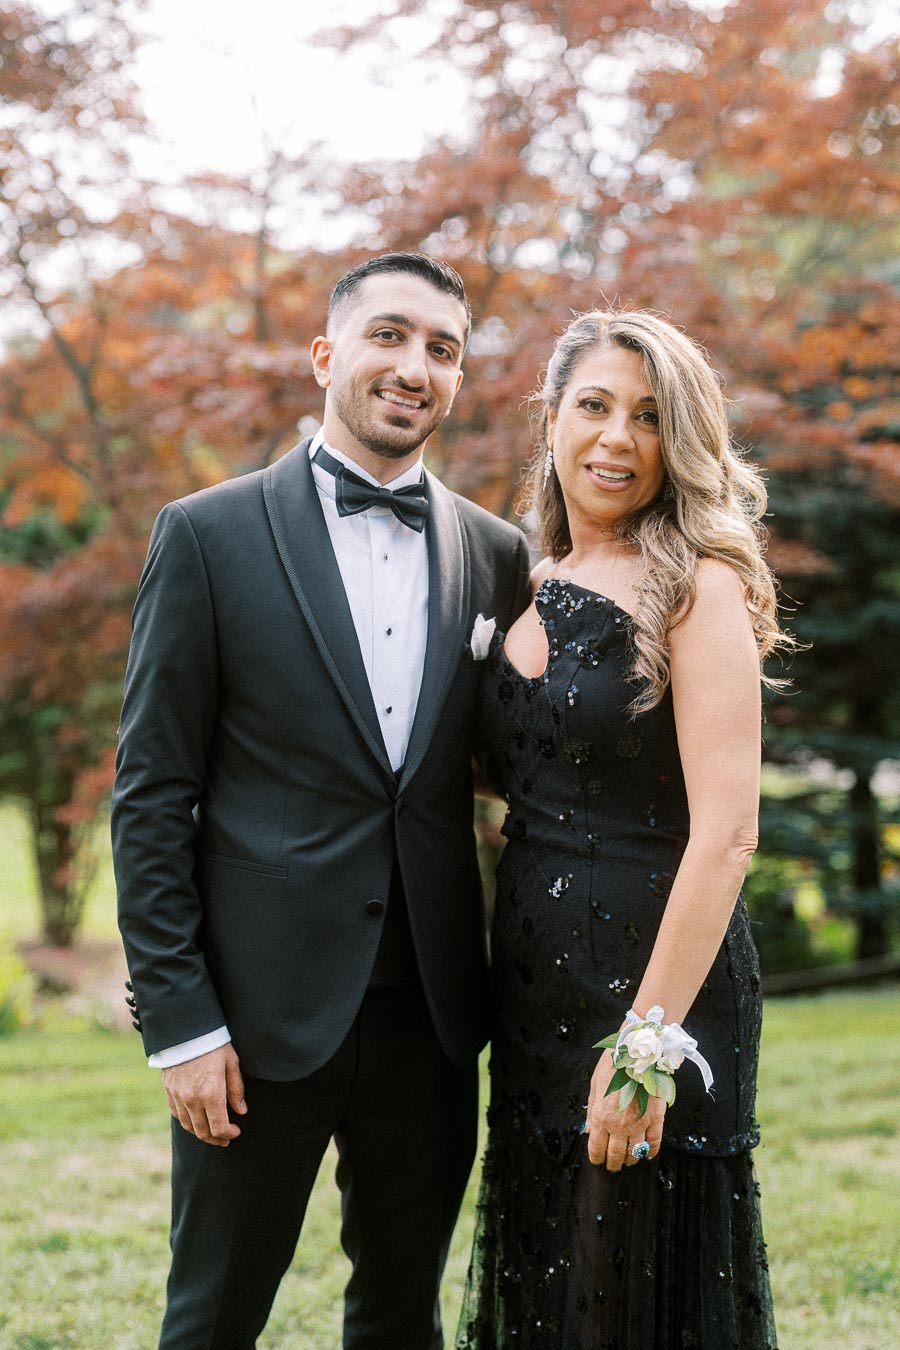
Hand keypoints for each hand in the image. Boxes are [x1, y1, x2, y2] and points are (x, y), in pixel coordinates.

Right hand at [161, 1043, 246, 1146]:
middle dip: (216, 1139)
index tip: (236, 1131)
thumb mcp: (231, 1063)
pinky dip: (188, 1121)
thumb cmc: (213, 1044)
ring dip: (201, 1133)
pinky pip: (177, 1114)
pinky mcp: (169, 1091)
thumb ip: (236, 1089)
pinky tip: (197, 1119)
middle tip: (226, 1138)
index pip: (219, 1127)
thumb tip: (241, 1111)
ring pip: (189, 1126)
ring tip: (212, 1132)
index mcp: (211, 1093)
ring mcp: (178, 1097)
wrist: (185, 1030)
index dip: (229, 1134)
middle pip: (203, 1132)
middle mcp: (192, 1099)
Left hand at [585, 1050, 665, 1171]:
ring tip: (628, 1162)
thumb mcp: (594, 1086)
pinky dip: (651, 1152)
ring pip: (634, 1152)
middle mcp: (619, 1124)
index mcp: (601, 1117)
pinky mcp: (655, 1119)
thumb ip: (591, 1111)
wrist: (636, 1051)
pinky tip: (647, 1154)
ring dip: (630, 1160)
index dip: (596, 1158)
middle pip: (615, 1155)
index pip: (597, 1148)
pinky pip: (654, 1143)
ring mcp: (639, 1123)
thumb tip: (588, 1131)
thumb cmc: (612, 1066)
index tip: (597, 1162)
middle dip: (613, 1164)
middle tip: (613, 1167)